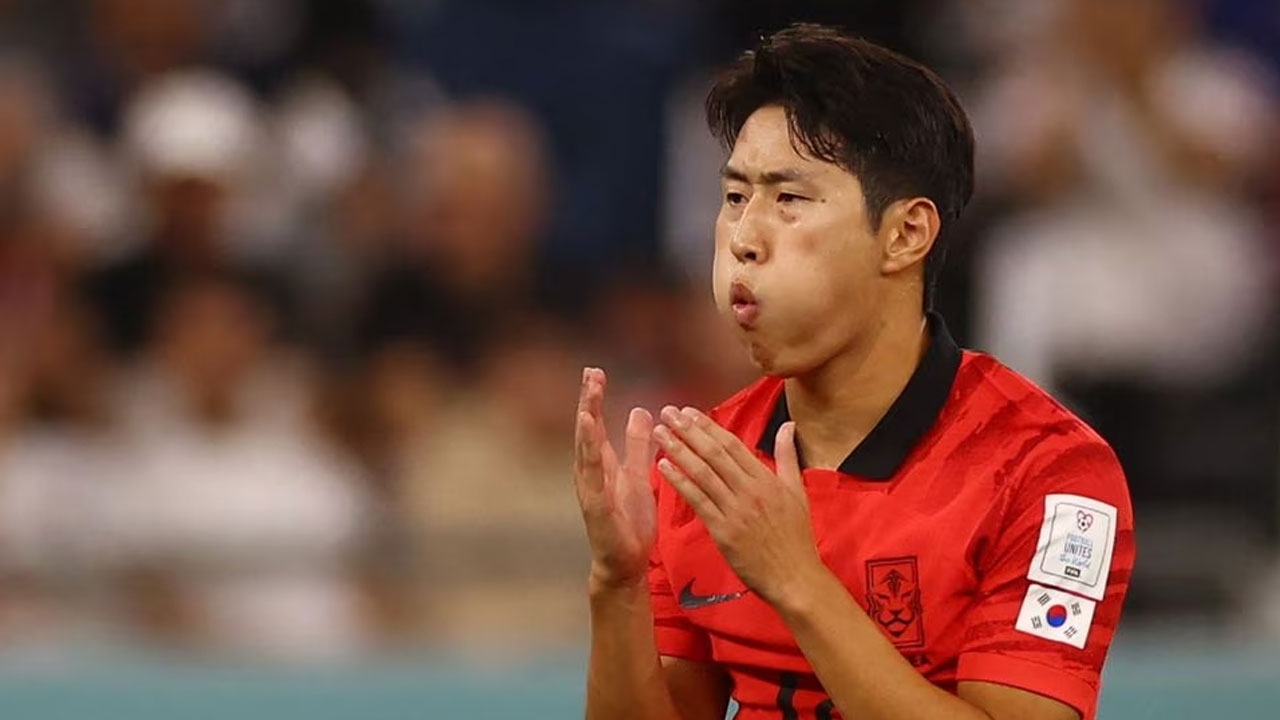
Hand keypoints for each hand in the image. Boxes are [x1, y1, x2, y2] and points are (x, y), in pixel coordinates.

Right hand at [573, 367, 656, 589]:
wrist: (626, 562)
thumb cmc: (630, 521)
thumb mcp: (638, 474)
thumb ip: (637, 445)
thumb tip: (640, 410)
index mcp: (602, 465)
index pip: (597, 425)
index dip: (595, 399)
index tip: (596, 372)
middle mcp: (591, 473)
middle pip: (587, 431)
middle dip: (588, 402)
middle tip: (590, 373)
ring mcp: (590, 489)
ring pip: (586, 451)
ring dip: (586, 425)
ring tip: (589, 400)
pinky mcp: (595, 506)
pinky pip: (593, 477)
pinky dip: (590, 455)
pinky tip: (591, 437)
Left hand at [653, 406, 826, 607]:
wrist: (794, 577)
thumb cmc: (796, 538)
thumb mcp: (797, 491)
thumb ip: (788, 456)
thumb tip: (788, 426)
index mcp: (766, 479)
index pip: (733, 445)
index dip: (709, 426)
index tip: (690, 412)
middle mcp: (749, 490)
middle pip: (714, 454)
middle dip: (689, 431)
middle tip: (668, 413)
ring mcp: (735, 510)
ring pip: (702, 473)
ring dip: (678, 451)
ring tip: (660, 434)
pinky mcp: (723, 530)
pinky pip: (697, 500)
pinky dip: (679, 482)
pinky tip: (663, 467)